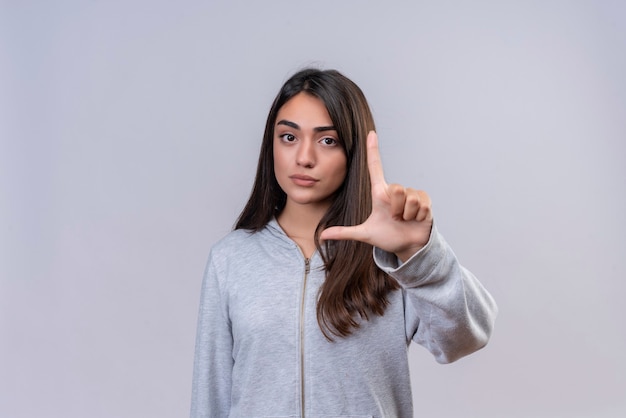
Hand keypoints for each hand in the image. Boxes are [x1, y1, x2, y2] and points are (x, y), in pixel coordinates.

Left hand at [320, 131, 432, 261]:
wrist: (408, 246)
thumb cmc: (388, 236)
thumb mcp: (365, 234)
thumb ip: (344, 233)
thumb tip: (322, 236)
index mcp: (380, 193)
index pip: (375, 167)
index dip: (373, 150)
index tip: (370, 134)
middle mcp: (395, 190)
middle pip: (395, 188)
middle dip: (395, 209)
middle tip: (395, 218)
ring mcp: (411, 194)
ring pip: (409, 198)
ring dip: (406, 214)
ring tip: (405, 220)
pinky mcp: (425, 200)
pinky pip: (421, 204)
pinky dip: (417, 216)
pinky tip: (416, 219)